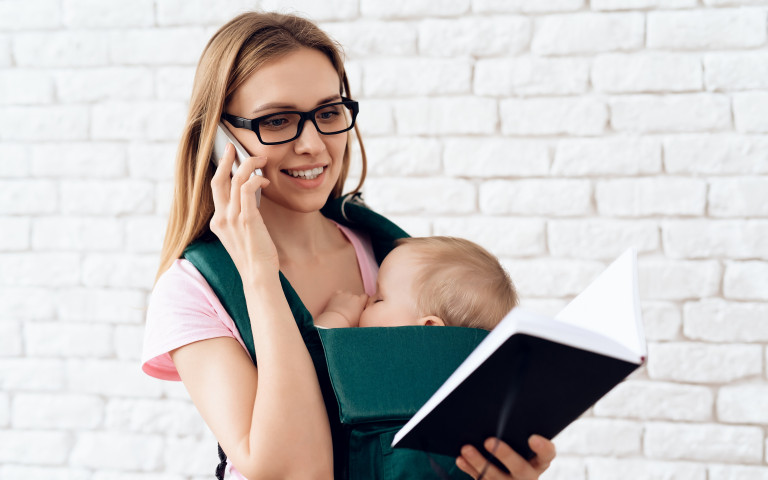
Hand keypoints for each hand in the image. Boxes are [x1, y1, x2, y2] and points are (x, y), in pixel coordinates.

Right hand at [209, 143, 274, 282]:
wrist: (258, 276)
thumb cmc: (255, 256)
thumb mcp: (242, 234)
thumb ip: (241, 216)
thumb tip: (251, 196)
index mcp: (218, 222)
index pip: (215, 188)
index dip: (221, 170)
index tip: (229, 157)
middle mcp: (221, 218)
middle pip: (218, 180)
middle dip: (226, 159)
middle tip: (234, 147)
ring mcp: (232, 219)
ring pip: (235, 180)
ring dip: (249, 165)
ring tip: (261, 160)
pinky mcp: (246, 220)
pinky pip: (248, 189)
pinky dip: (256, 179)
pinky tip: (265, 180)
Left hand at [322, 291, 367, 327]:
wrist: (337, 320)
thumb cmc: (348, 322)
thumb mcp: (359, 320)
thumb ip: (361, 313)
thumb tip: (361, 313)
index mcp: (361, 302)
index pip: (365, 296)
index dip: (363, 300)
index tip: (361, 304)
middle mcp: (354, 296)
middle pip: (355, 296)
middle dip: (353, 301)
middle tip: (350, 309)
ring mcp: (345, 294)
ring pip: (347, 294)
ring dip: (346, 298)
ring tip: (342, 306)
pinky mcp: (336, 294)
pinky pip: (339, 293)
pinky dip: (338, 296)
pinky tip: (337, 302)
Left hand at [456, 435, 554, 479]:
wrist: (513, 477)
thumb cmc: (518, 450)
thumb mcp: (524, 444)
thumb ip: (519, 431)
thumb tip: (504, 408)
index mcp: (539, 462)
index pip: (547, 455)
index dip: (542, 448)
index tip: (533, 438)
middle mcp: (527, 476)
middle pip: (519, 468)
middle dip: (504, 454)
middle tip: (489, 441)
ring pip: (495, 476)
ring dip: (479, 461)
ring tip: (466, 448)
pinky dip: (469, 469)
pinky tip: (461, 459)